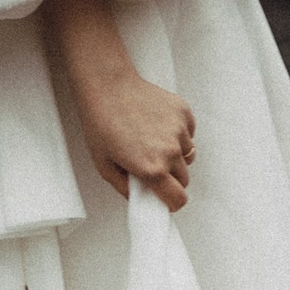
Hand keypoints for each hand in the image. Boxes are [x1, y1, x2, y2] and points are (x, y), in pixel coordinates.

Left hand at [74, 63, 197, 209]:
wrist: (107, 86)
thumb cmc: (101, 123)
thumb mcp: (104, 165)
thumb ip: (125, 188)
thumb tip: (140, 199)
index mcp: (152, 168)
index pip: (178, 199)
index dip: (172, 203)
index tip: (166, 199)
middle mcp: (170, 152)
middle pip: (184, 179)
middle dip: (171, 179)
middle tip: (152, 167)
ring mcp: (179, 130)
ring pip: (187, 155)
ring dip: (175, 155)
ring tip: (152, 142)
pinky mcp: (183, 113)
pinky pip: (188, 133)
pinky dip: (178, 134)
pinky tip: (157, 125)